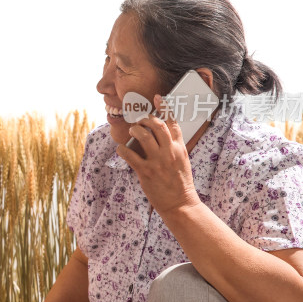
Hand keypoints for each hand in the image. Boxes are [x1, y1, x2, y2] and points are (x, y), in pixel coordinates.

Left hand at [117, 94, 201, 214]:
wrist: (181, 204)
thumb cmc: (180, 183)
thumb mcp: (182, 161)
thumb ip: (173, 147)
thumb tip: (160, 136)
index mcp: (180, 148)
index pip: (173, 123)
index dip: (164, 108)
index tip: (157, 97)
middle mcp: (169, 152)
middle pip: (156, 125)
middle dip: (145, 119)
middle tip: (140, 121)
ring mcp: (157, 162)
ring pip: (143, 136)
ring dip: (134, 130)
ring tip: (132, 132)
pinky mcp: (145, 172)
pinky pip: (130, 155)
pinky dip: (122, 150)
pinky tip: (120, 149)